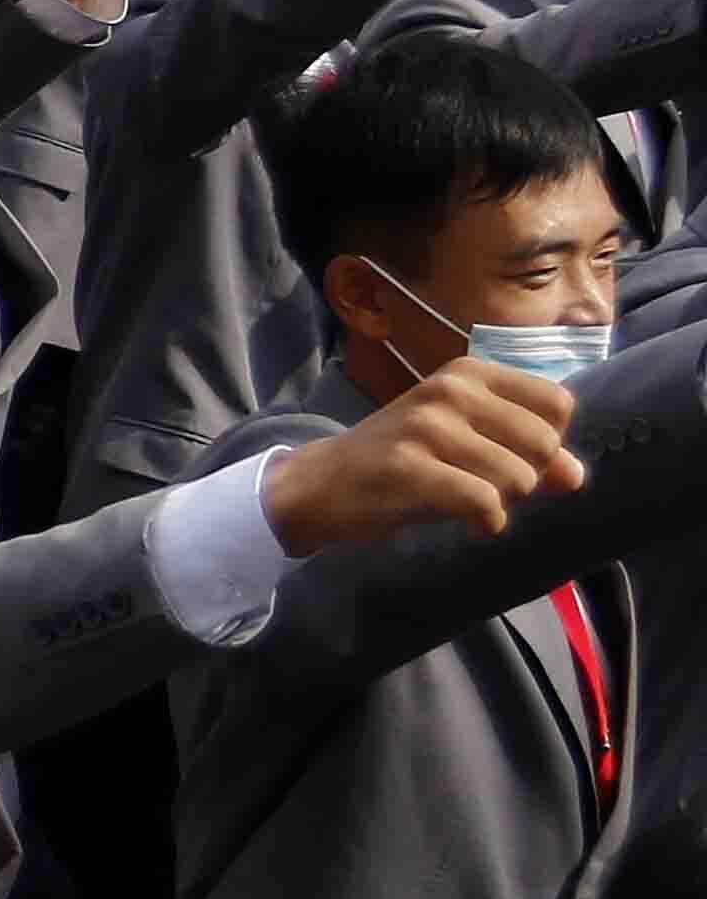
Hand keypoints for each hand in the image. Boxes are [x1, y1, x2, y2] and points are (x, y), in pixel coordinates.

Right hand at [259, 360, 582, 551]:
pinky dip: (487, 524)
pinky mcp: (408, 467)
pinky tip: (467, 524)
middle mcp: (449, 390)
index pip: (557, 404)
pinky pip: (485, 503)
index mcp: (467, 373)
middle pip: (543, 445)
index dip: (549, 442)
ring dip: (505, 504)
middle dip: (529, 479)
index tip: (512, 459)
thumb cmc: (401, 459)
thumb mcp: (465, 440)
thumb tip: (577, 476)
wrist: (321, 483)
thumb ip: (525, 450)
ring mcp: (426, 427)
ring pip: (518, 477)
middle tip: (491, 488)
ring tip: (472, 503)